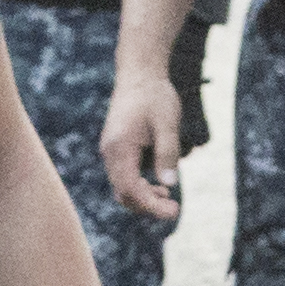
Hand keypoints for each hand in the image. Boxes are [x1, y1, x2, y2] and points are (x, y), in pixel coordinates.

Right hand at [103, 63, 192, 220]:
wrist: (139, 74)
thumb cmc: (155, 95)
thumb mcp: (168, 123)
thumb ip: (167, 153)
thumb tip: (170, 184)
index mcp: (120, 146)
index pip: (130, 188)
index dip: (150, 205)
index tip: (173, 211)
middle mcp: (110, 152)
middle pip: (123, 194)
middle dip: (147, 206)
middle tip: (174, 208)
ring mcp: (110, 151)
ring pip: (122, 188)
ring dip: (144, 197)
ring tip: (168, 195)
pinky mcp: (116, 149)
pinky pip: (123, 177)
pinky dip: (139, 187)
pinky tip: (158, 184)